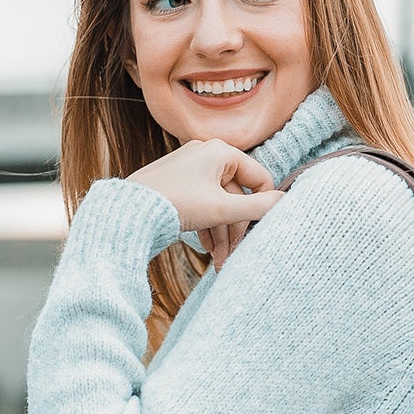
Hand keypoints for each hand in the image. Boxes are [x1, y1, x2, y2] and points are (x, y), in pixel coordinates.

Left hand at [129, 139, 282, 271]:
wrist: (129, 212)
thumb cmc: (176, 203)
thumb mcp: (222, 209)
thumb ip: (257, 207)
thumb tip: (284, 203)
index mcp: (221, 152)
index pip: (259, 178)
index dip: (263, 206)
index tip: (260, 231)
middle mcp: (207, 155)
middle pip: (237, 196)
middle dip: (237, 229)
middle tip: (235, 255)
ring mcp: (191, 170)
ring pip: (219, 205)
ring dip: (223, 233)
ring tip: (219, 261)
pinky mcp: (178, 185)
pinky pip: (203, 206)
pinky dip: (208, 226)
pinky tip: (207, 249)